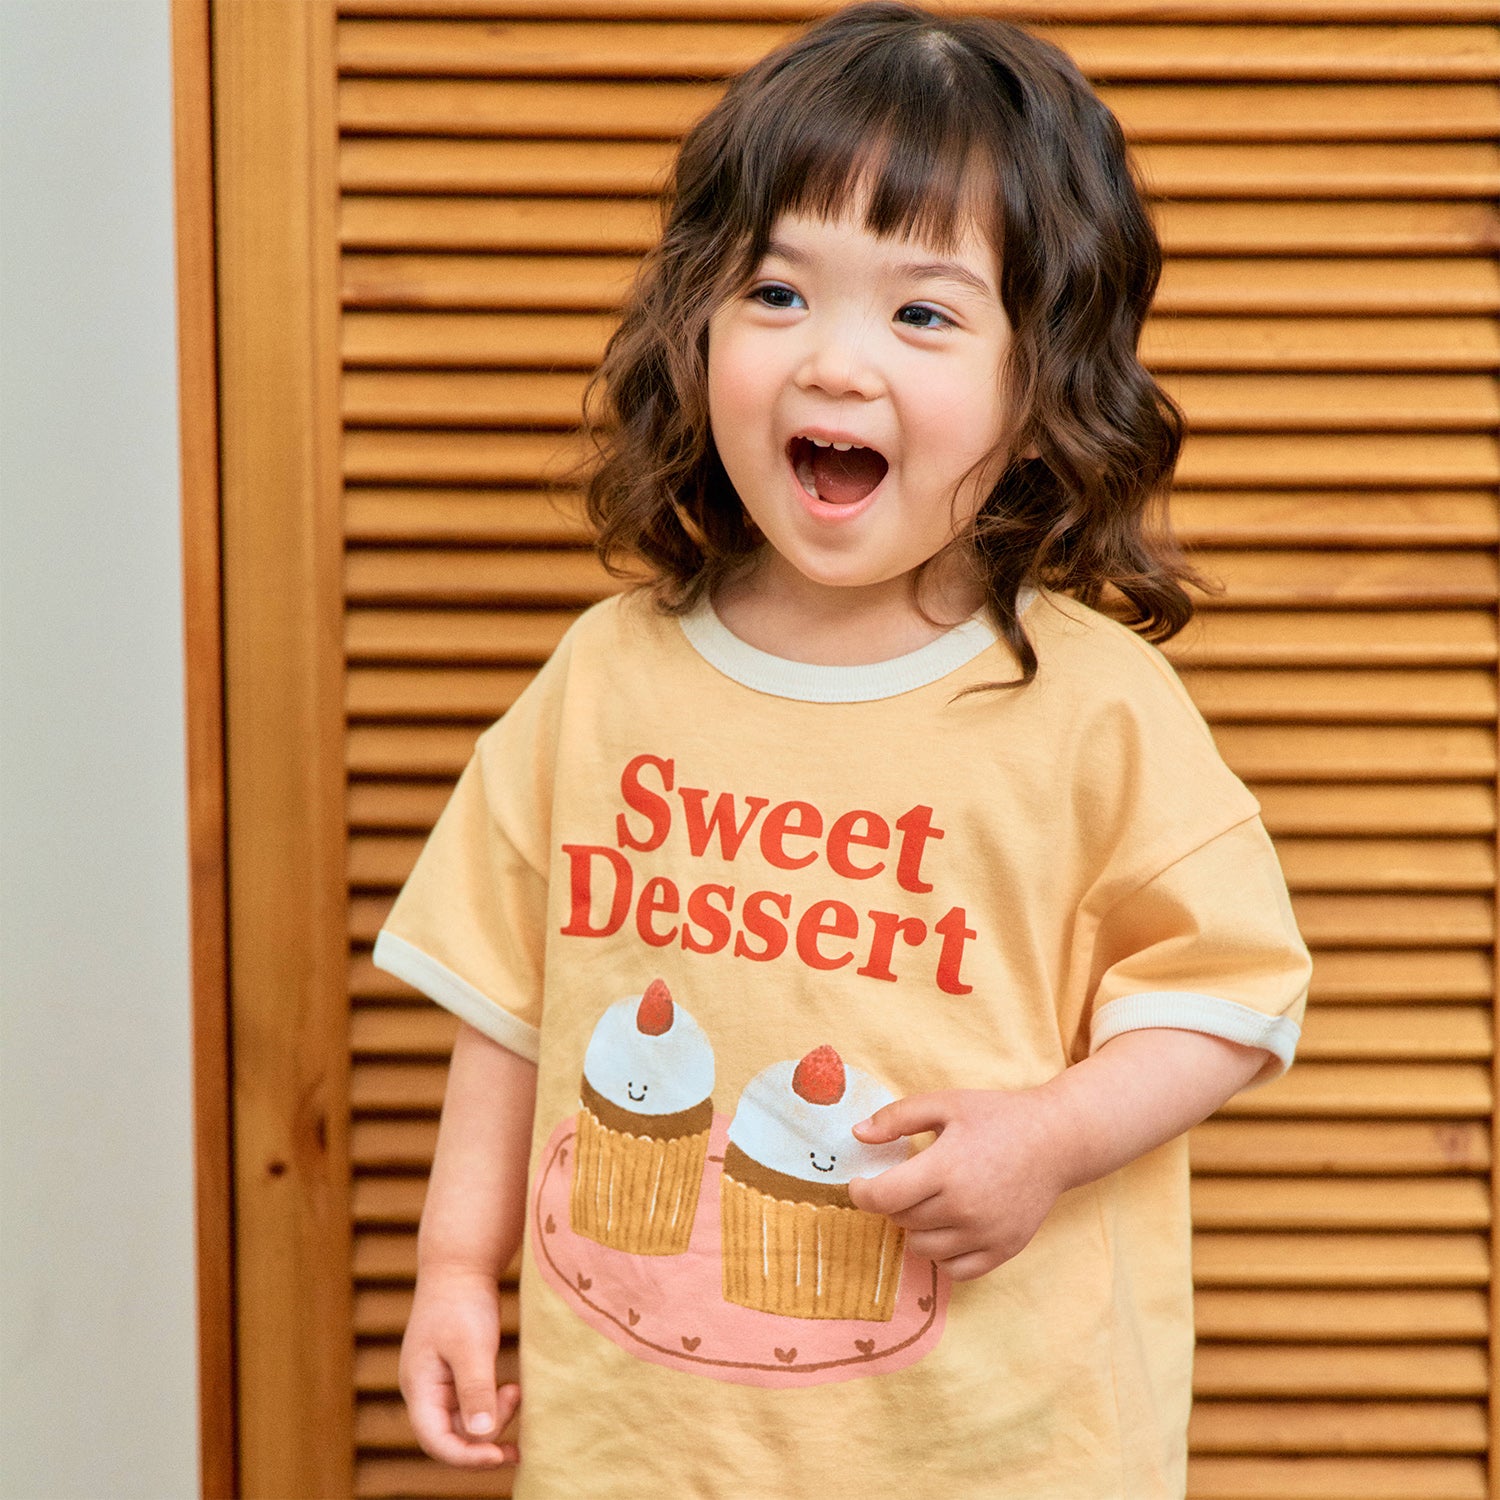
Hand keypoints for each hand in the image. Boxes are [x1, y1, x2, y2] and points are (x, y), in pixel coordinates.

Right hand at [400, 1263, 519, 1468]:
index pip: (436, 1442)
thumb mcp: (472, 1346)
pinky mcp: (454, 1372)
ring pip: (465, 1421)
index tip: (502, 1455)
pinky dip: (492, 1402)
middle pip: (452, 1435)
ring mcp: (438, 1382)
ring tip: (516, 1391)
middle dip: (486, 1434)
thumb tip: (483, 1436)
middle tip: (516, 1404)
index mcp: (419, 1387)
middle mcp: (424, 1390)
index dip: (468, 1457)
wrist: (461, 1264)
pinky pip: (472, 1403)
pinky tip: (512, 1390)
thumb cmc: (463, 1302)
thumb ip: (476, 1391)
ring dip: (493, 1416)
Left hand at [847, 1089, 1069, 1282]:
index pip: (883, 1198)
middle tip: (908, 1181)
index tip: (860, 1184)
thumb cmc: (996, 1118)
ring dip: (916, 1228)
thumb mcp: (945, 1103)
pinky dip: (943, 1254)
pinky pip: (954, 1271)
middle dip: (894, 1202)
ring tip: (930, 1202)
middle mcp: (964, 1208)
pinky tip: (949, 1227)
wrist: (1055, 1141)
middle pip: (901, 1221)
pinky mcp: (1003, 1251)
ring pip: (923, 1249)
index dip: (861, 1193)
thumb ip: (897, 1117)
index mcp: (946, 1168)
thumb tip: (857, 1135)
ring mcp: (985, 1234)